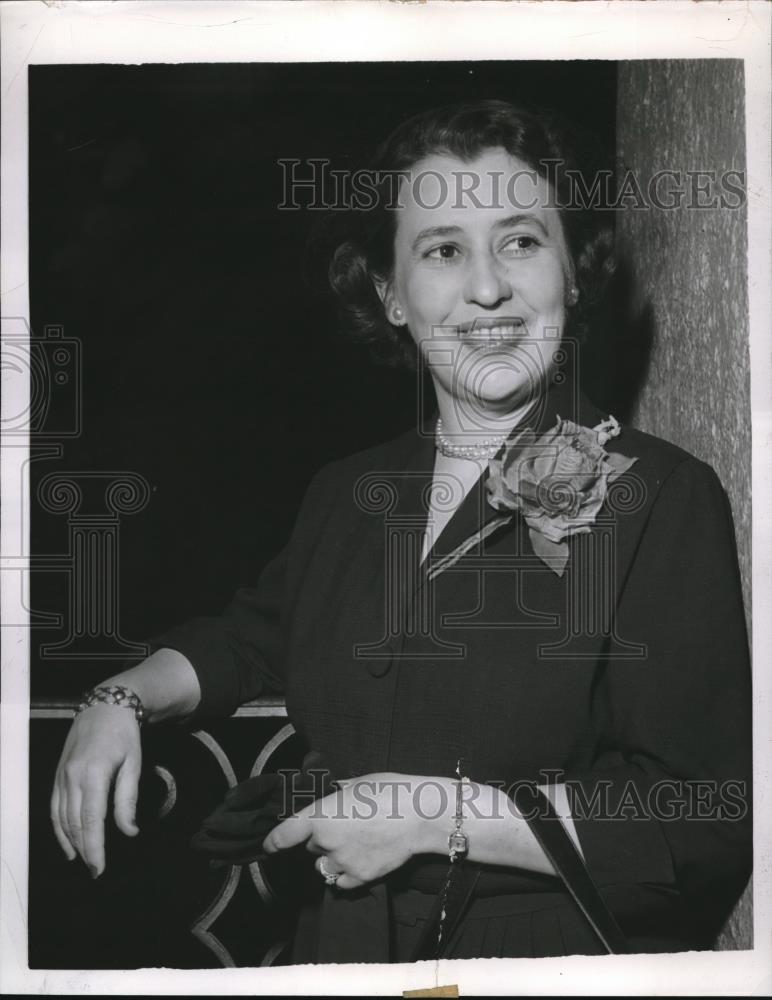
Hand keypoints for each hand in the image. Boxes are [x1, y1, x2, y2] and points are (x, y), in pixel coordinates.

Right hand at [50, 705, 141, 876]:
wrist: (104, 707)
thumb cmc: (124, 735)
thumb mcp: (134, 763)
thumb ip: (128, 799)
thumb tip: (130, 832)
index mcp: (93, 774)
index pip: (91, 820)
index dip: (94, 847)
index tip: (100, 867)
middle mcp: (72, 777)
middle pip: (74, 823)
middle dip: (84, 850)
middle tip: (95, 871)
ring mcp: (61, 777)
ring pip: (61, 819)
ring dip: (71, 843)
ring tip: (84, 861)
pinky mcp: (57, 776)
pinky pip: (54, 808)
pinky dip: (59, 829)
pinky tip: (68, 843)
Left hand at [262, 772, 440, 889]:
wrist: (420, 815)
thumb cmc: (390, 791)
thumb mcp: (357, 783)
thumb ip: (337, 795)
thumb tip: (330, 796)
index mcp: (320, 815)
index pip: (284, 835)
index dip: (273, 841)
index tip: (268, 845)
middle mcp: (326, 842)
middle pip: (310, 846)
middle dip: (319, 839)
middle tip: (342, 827)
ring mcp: (342, 863)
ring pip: (323, 866)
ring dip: (330, 858)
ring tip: (352, 845)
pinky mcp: (360, 878)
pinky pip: (340, 882)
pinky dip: (344, 874)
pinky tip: (360, 859)